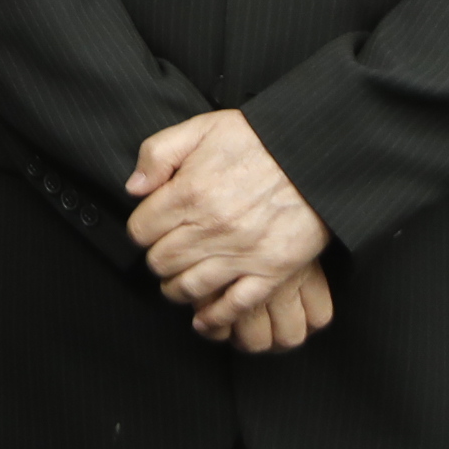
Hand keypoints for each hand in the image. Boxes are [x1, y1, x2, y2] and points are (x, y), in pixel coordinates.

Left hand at [126, 110, 332, 346]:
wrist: (313, 155)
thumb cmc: (258, 139)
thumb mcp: (200, 128)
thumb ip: (158, 154)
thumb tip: (134, 188)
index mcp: (188, 193)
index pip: (140, 231)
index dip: (142, 231)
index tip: (152, 229)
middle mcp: (210, 228)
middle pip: (161, 262)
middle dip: (158, 259)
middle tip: (167, 254)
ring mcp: (241, 253)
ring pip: (188, 287)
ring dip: (177, 289)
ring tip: (179, 283)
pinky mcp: (271, 271)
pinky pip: (234, 306)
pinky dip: (214, 318)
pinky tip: (203, 319)